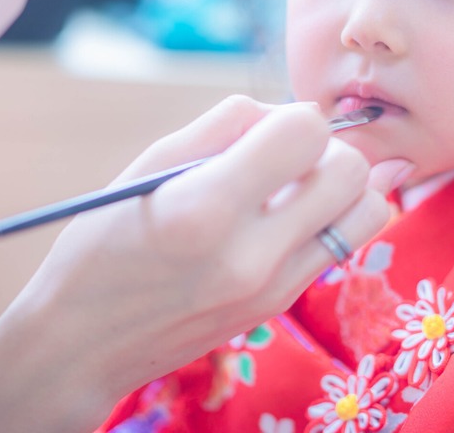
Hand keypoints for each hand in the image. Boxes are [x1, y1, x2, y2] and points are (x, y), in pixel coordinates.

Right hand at [0, 96, 389, 432]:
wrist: (85, 343)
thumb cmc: (104, 243)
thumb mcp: (149, 166)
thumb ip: (224, 126)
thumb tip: (289, 110)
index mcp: (206, 207)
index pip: (306, 132)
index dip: (293, 116)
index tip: (268, 127)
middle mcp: (251, 254)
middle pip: (350, 169)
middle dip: (326, 146)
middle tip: (285, 155)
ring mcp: (273, 287)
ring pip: (368, 211)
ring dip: (343, 185)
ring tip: (297, 186)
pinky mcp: (281, 306)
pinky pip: (343, 244)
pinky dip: (331, 218)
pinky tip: (287, 216)